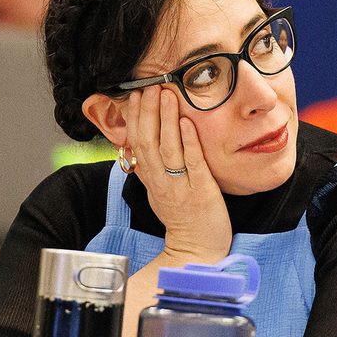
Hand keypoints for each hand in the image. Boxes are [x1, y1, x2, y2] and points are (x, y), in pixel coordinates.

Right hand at [124, 87, 230, 261]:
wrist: (197, 250)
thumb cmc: (181, 218)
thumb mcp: (158, 192)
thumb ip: (149, 169)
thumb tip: (135, 146)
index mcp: (151, 179)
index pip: (136, 143)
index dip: (134, 118)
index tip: (135, 94)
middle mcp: (161, 181)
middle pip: (147, 141)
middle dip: (147, 112)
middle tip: (149, 86)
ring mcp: (180, 186)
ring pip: (168, 148)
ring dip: (165, 119)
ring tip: (166, 94)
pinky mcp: (202, 192)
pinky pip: (192, 164)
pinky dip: (189, 142)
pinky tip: (188, 122)